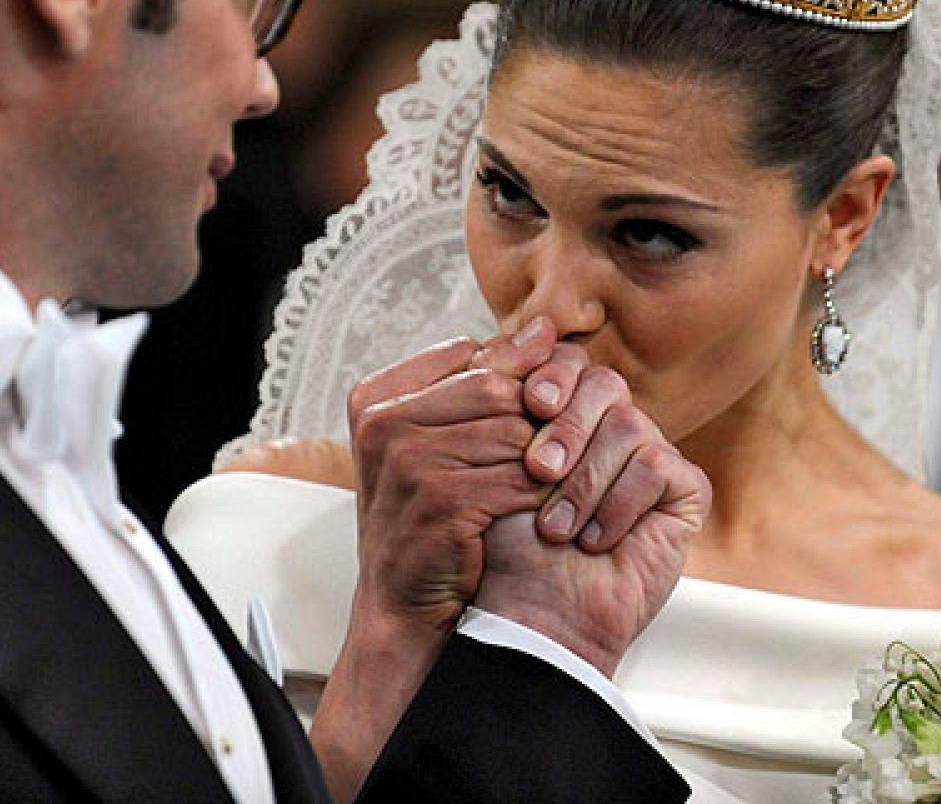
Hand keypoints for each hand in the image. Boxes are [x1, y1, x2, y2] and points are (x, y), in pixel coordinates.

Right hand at [313, 320, 581, 799]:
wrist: (403, 611)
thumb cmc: (424, 523)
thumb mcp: (435, 444)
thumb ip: (478, 386)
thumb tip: (543, 329)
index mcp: (375, 399)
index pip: (469, 357)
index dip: (516, 377)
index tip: (544, 402)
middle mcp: (385, 423)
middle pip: (497, 388)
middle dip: (539, 414)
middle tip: (564, 441)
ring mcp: (410, 462)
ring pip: (516, 430)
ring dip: (550, 454)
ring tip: (564, 473)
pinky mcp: (445, 501)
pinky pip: (523, 477)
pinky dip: (550, 490)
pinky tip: (558, 505)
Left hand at [478, 366, 711, 676]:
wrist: (532, 610)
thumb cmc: (506, 544)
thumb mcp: (490, 460)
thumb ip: (503, 394)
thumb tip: (525, 329)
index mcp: (565, 412)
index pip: (568, 361)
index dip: (552, 375)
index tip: (530, 404)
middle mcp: (609, 428)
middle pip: (603, 383)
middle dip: (568, 425)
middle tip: (538, 469)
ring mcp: (648, 458)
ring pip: (630, 424)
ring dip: (586, 480)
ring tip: (558, 527)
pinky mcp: (683, 492)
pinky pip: (661, 465)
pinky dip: (621, 504)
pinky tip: (597, 539)